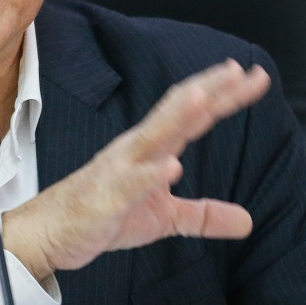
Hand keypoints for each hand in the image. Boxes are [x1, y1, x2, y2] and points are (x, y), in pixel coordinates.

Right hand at [2, 59, 269, 280]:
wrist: (51, 233)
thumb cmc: (104, 216)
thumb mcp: (164, 218)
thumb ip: (203, 215)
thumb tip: (247, 221)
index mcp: (150, 148)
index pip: (192, 114)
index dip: (223, 95)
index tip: (254, 76)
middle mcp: (136, 149)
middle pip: (176, 111)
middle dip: (208, 90)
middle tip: (242, 71)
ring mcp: (120, 170)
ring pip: (152, 136)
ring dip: (178, 116)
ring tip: (205, 98)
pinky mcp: (107, 198)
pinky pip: (130, 184)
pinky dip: (150, 174)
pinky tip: (172, 167)